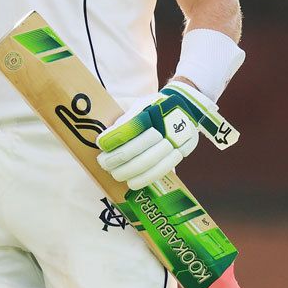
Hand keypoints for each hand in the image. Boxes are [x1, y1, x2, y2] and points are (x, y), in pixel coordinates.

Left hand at [95, 81, 215, 188]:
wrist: (185, 106)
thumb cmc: (154, 107)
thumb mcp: (139, 104)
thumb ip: (124, 119)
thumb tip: (105, 139)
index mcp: (152, 108)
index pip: (132, 125)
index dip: (116, 137)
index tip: (101, 145)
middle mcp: (166, 123)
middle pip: (140, 145)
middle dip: (119, 157)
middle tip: (104, 164)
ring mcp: (176, 139)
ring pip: (151, 160)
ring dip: (130, 171)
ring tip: (116, 175)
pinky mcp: (181, 151)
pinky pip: (163, 169)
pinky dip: (146, 178)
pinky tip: (132, 183)